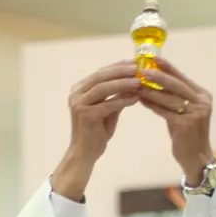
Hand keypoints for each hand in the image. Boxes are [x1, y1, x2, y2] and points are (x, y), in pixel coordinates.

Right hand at [51, 61, 140, 200]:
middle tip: (138, 68)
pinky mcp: (86, 115)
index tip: (133, 62)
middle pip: (101, 76)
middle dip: (120, 71)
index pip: (100, 73)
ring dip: (122, 83)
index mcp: (80, 90)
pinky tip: (135, 98)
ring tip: (139, 81)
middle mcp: (76, 94)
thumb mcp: (108, 110)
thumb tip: (133, 83)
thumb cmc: (96, 132)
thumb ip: (116, 96)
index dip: (117, 66)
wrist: (85, 153)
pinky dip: (122, 100)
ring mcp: (79, 104)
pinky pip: (107, 104)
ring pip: (103, 88)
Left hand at [137, 58, 214, 184]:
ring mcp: (196, 113)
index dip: (168, 67)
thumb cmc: (187, 135)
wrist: (196, 159)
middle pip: (177, 85)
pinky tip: (141, 100)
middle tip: (142, 69)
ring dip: (151, 90)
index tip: (153, 58)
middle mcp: (202, 102)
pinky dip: (152, 105)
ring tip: (137, 84)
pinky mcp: (186, 125)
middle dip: (158, 75)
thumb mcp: (183, 113)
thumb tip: (152, 81)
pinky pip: (165, 111)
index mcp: (203, 96)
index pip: (182, 78)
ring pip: (169, 98)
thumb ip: (173, 98)